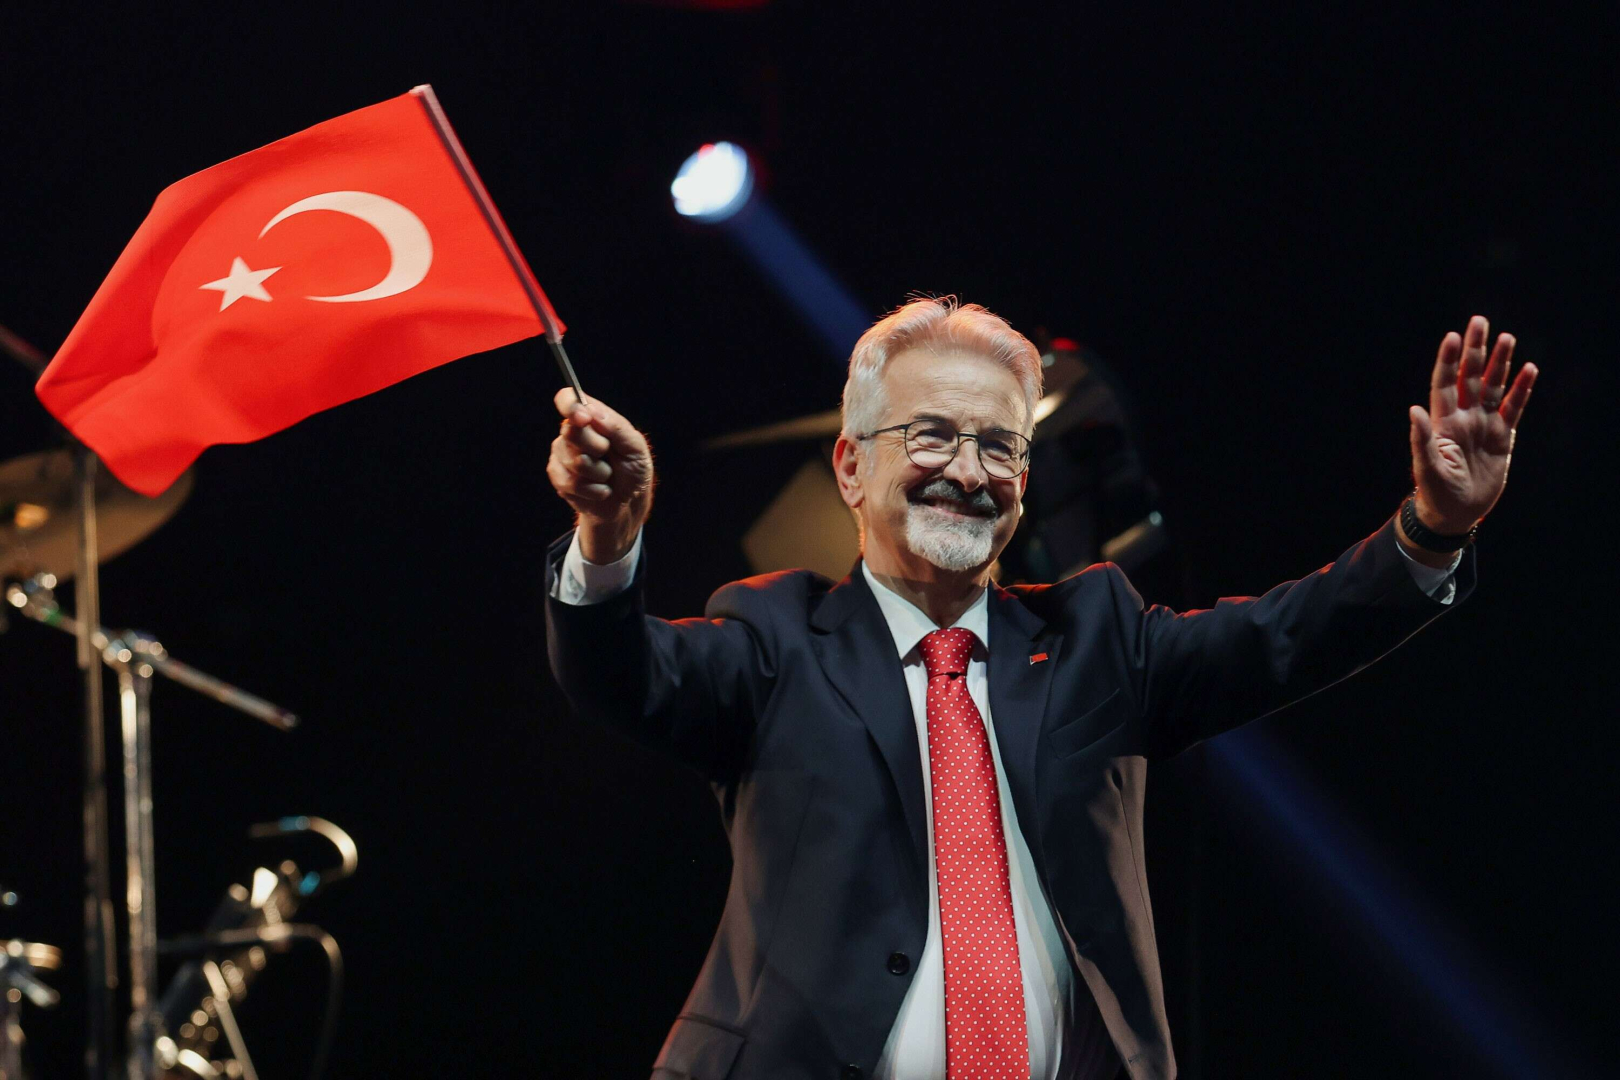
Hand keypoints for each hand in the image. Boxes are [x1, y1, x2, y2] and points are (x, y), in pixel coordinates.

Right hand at [548, 388, 653, 562]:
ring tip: (607, 475)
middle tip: (608, 454)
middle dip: (598, 447)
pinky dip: (593, 489)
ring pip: (575, 461)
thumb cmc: (633, 469)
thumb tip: (592, 412)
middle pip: (572, 432)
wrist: (628, 502)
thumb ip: (617, 427)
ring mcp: (561, 454)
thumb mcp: (635, 446)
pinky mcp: (557, 476)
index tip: (584, 419)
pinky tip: (600, 489)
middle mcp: (571, 432)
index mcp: (590, 417)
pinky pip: (570, 482)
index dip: (570, 406)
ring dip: (599, 473)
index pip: (568, 399)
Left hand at [1408, 315, 1537, 532]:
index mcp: (1443, 422)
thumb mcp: (1427, 467)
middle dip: (1475, 350)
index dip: (1447, 361)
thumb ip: (1421, 438)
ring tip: (1507, 337)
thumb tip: (1414, 409)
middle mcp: (1463, 417)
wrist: (1455, 512)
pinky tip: (1529, 369)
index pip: (1445, 384)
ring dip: (1501, 363)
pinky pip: (1513, 408)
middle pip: (1471, 377)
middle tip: (1480, 321)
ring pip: (1494, 387)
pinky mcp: (1502, 437)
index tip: (1452, 337)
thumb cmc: (1435, 492)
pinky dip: (1521, 390)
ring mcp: (1483, 425)